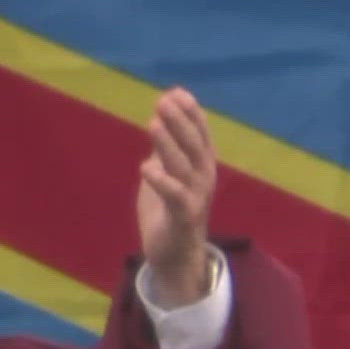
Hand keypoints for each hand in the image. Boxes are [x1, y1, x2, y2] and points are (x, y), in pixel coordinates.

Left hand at [136, 87, 217, 305]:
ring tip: (152, 123)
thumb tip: (161, 116)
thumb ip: (165, 149)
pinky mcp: (183, 218)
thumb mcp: (166, 174)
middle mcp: (204, 179)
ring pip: (184, 167)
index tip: (176, 92)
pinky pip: (174, 197)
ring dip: (168, 144)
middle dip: (180, 122)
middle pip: (194, 145)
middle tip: (164, 101)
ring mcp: (195, 198)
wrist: (175, 256)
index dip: (190, 113)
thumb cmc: (170, 212)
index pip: (200, 134)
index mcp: (202, 166)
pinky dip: (161, 181)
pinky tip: (145, 167)